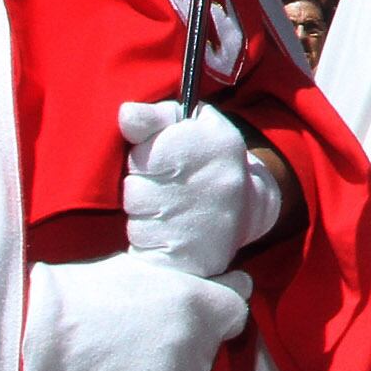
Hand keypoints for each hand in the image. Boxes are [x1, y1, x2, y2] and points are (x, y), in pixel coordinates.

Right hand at [20, 251, 253, 370]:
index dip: (214, 317)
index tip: (192, 320)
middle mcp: (199, 339)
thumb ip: (189, 282)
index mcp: (201, 300)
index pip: (235, 313)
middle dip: (181, 350)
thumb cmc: (83, 295)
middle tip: (138, 345)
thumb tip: (232, 282)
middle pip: (207, 352)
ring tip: (122, 368)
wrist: (40, 332)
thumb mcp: (145, 270)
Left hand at [118, 100, 287, 276]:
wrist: (246, 208)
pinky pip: (143, 243)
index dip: (146, 154)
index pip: (145, 153)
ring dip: (145, 211)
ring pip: (137, 216)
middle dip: (142, 183)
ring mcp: (202, 225)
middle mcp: (213, 185)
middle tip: (167, 183)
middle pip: (137, 186)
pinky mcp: (191, 258)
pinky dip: (149, 237)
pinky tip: (171, 228)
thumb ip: (156, 117)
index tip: (162, 156)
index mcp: (214, 145)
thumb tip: (125, 113)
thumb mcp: (192, 124)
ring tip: (171, 205)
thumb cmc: (207, 157)